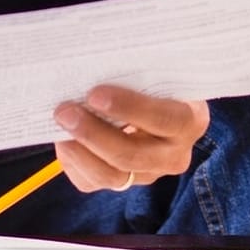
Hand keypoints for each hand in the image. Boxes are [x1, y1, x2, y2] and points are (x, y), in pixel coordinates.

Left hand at [51, 86, 210, 192]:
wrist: (160, 107)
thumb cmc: (156, 82)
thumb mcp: (159, 73)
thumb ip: (138, 73)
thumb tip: (97, 65)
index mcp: (190, 121)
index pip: (163, 119)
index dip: (128, 108)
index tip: (95, 94)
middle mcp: (175, 155)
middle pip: (131, 155)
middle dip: (93, 134)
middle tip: (65, 112)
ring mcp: (150, 174)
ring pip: (111, 176)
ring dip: (80, 152)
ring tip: (59, 127)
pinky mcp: (124, 185)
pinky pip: (93, 183)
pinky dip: (74, 163)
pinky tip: (64, 142)